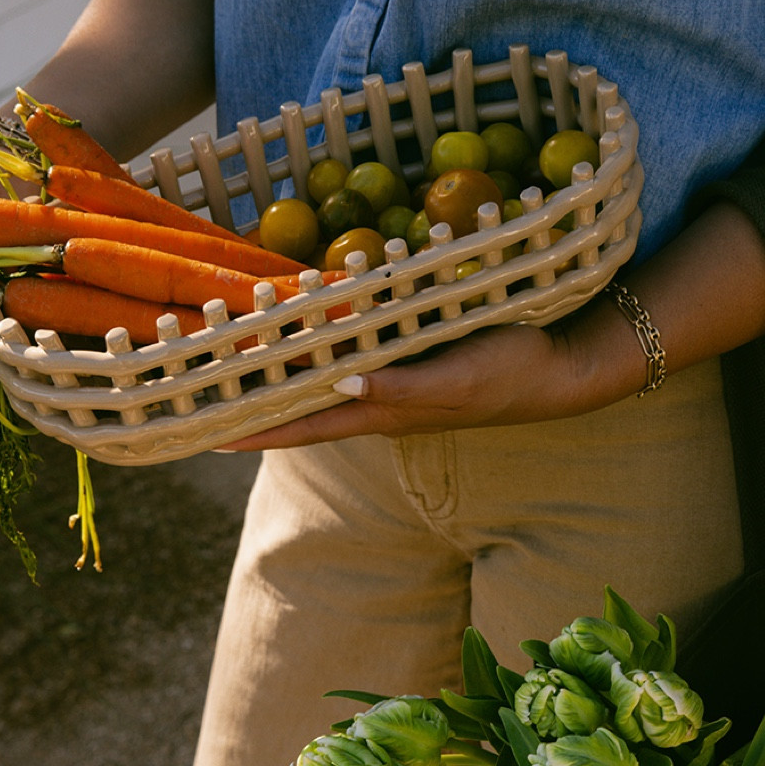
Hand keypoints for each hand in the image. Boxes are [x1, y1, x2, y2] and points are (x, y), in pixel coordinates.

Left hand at [216, 298, 647, 451]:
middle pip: (302, 407)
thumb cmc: (512, 374)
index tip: (205, 433)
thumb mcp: (459, 379)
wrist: (561, 371)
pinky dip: (319, 348)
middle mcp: (379, 402)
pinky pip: (350, 355)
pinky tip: (303, 332)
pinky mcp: (411, 361)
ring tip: (235, 361)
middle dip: (254, 402)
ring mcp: (394, 384)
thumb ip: (403, 385)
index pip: (304, 427)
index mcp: (383, 413)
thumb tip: (343, 382)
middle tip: (203, 393)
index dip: (255, 430)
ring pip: (322, 381)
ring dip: (281, 374)